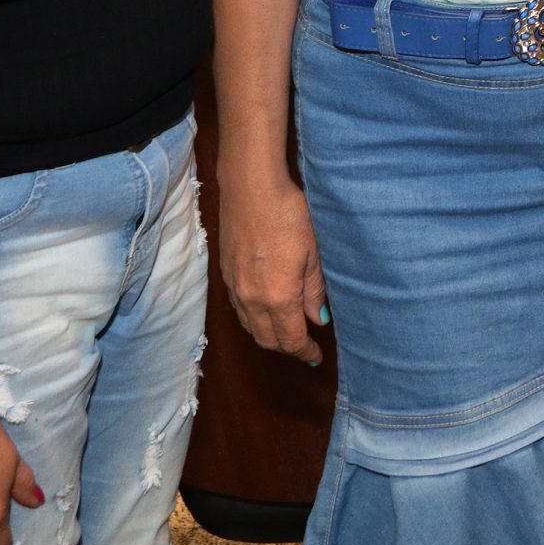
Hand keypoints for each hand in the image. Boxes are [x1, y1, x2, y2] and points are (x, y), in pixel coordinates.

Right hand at [220, 172, 327, 363]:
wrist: (251, 187)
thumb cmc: (288, 215)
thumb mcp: (312, 253)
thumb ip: (314, 290)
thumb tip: (318, 319)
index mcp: (278, 297)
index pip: (291, 339)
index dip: (305, 352)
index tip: (316, 357)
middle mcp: (251, 299)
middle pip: (267, 340)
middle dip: (287, 349)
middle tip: (305, 347)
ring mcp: (235, 287)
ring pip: (250, 327)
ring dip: (269, 336)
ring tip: (287, 331)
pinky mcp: (225, 274)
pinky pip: (239, 309)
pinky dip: (254, 319)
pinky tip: (265, 310)